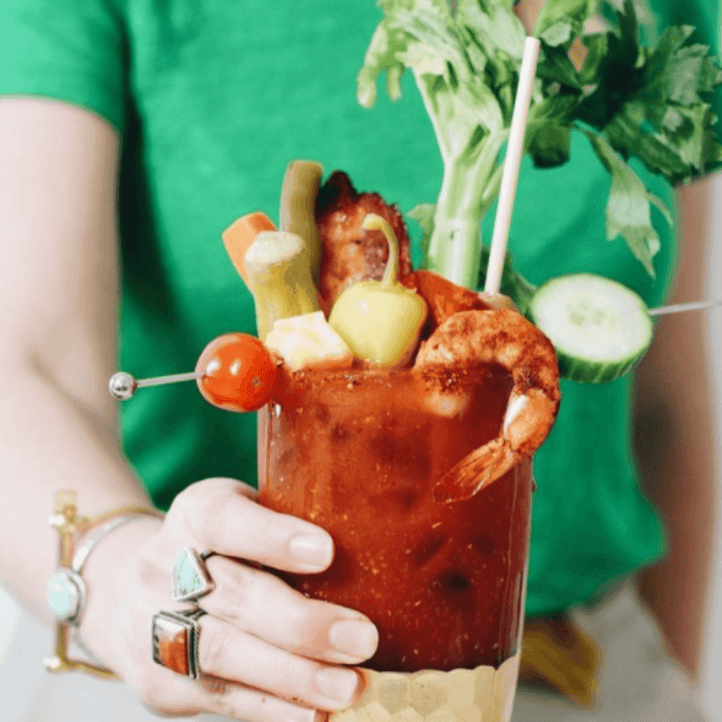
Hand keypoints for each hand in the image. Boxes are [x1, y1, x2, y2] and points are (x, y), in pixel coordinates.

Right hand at [79, 478, 378, 720]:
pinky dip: (273, 709)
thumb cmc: (222, 546)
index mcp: (196, 513)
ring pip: (223, 654)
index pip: (226, 519)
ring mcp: (153, 626)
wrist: (130, 588)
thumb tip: (385, 537)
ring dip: (291, 676)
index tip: (326, 551)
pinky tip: (317, 714)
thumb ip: (293, 519)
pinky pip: (220, 698)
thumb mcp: (246, 513)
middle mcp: (165, 566)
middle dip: (300, 623)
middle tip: (362, 639)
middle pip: (231, 595)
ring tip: (349, 687)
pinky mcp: (159, 680)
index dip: (272, 536)